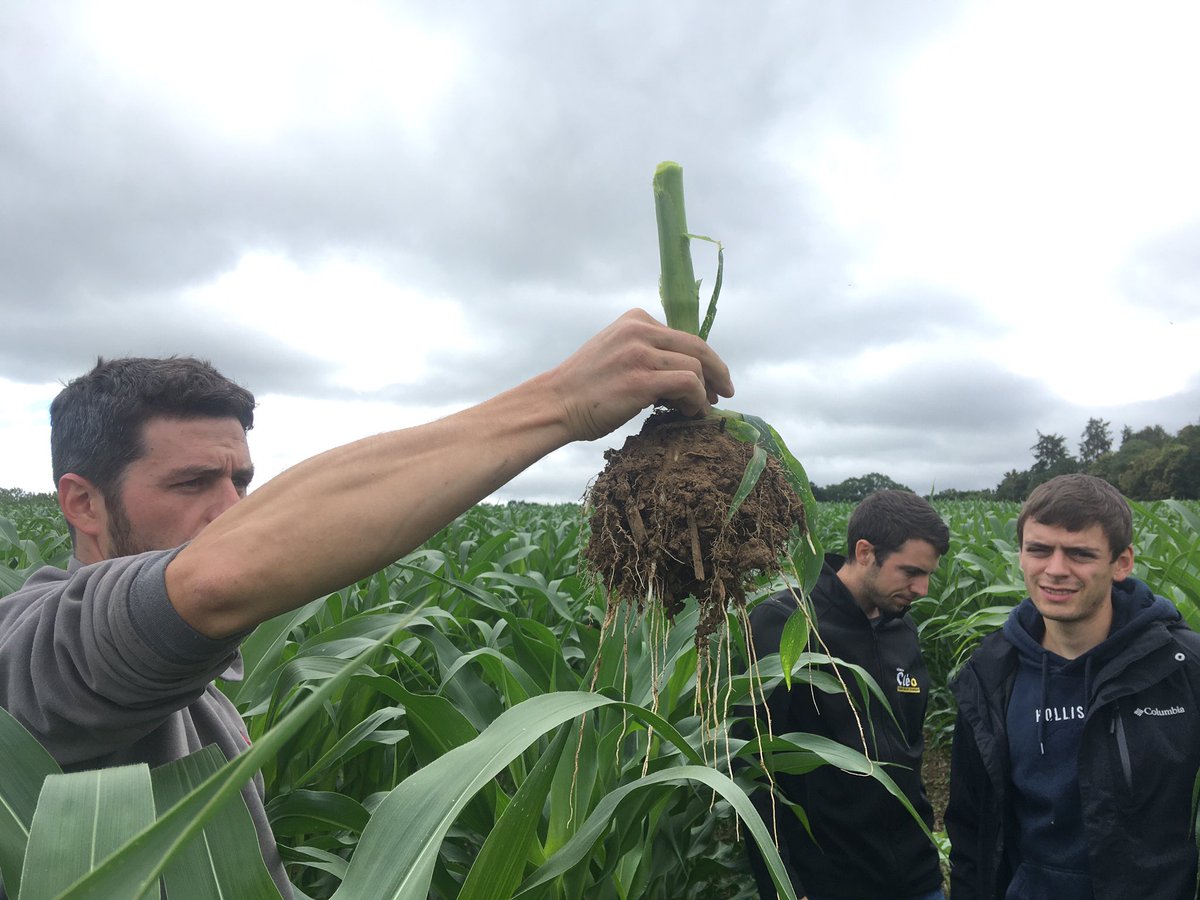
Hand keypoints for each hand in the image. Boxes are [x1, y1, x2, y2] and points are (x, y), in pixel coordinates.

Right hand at [545, 309, 733, 441]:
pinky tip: (691, 412)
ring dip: (704, 391)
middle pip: (697, 347)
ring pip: (695, 367)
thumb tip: (686, 372)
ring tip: (700, 409)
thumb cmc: (585, 386)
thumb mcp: (616, 352)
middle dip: (717, 371)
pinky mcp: (642, 380)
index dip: (704, 358)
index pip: (683, 336)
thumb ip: (647, 352)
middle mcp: (639, 330)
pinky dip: (697, 399)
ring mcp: (640, 354)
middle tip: (725, 391)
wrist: (557, 403)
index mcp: (635, 319)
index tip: (712, 378)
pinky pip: (688, 383)